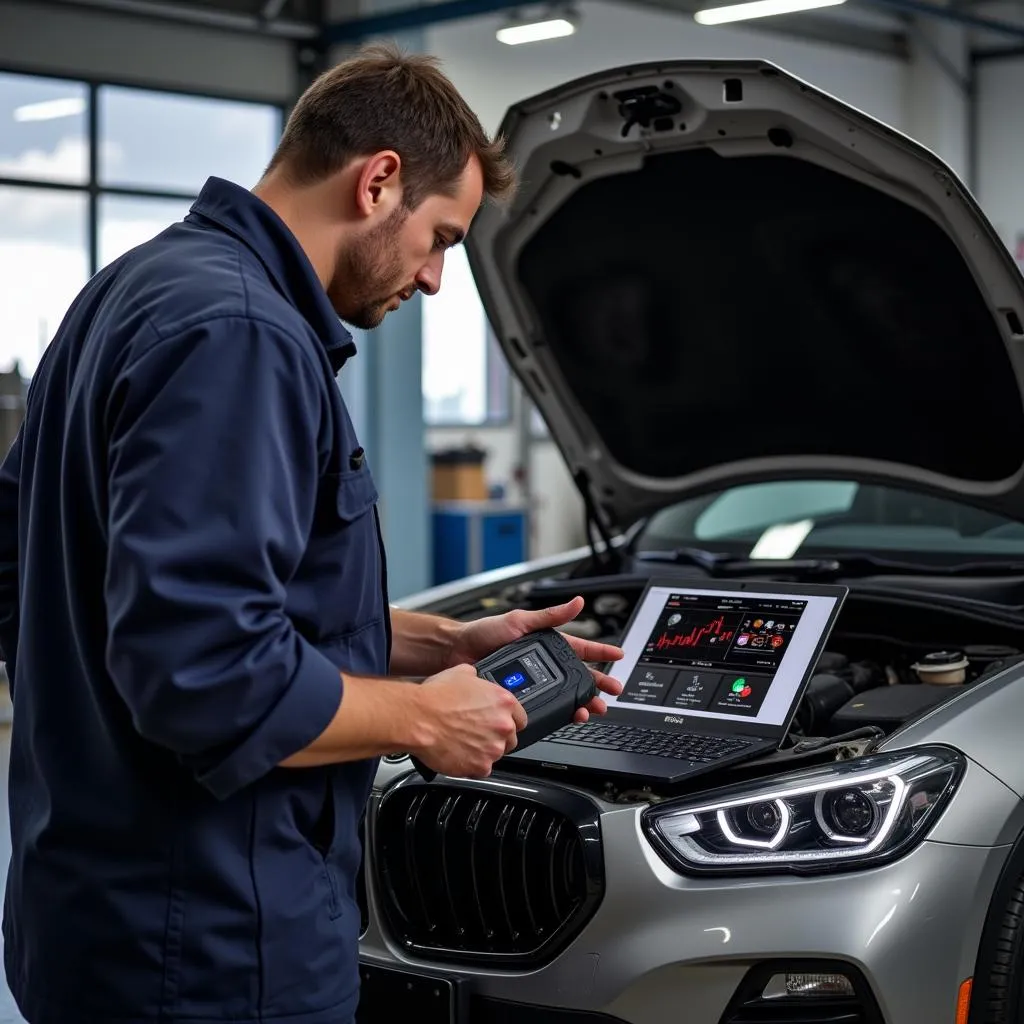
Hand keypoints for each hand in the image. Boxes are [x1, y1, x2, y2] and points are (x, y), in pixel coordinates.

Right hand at [410, 663, 528, 777]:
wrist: (418, 718)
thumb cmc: (435, 697)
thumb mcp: (461, 673)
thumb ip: (477, 679)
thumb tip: (475, 679)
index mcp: (503, 702)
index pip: (521, 718)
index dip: (509, 721)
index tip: (499, 724)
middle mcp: (503, 725)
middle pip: (511, 739)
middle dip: (496, 737)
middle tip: (477, 734)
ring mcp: (493, 748)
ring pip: (495, 754)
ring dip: (483, 751)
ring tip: (463, 743)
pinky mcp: (480, 766)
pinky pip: (481, 769)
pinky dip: (471, 765)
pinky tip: (458, 754)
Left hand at [447, 597, 624, 722]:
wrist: (456, 652)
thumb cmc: (484, 632)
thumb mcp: (520, 620)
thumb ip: (550, 615)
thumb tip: (577, 602)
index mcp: (546, 642)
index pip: (580, 648)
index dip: (600, 652)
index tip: (619, 656)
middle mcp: (543, 663)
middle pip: (578, 676)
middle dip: (598, 684)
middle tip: (612, 692)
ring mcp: (534, 680)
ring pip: (565, 694)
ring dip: (582, 702)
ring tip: (591, 709)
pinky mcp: (522, 696)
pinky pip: (546, 706)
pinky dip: (559, 712)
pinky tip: (566, 716)